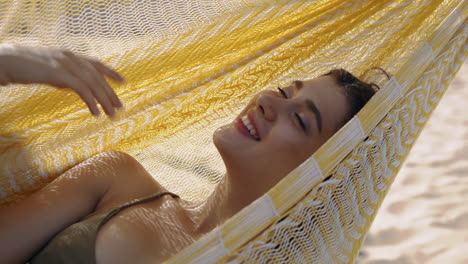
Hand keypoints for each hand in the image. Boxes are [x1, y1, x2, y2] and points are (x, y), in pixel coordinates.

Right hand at [0, 44, 124, 116]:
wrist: (5, 62)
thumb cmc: (24, 68)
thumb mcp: (49, 71)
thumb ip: (65, 77)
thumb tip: (76, 86)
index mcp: (69, 55)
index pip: (95, 63)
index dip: (110, 72)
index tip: (123, 81)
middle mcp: (70, 57)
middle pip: (97, 76)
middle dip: (110, 92)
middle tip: (120, 106)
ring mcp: (65, 64)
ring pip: (92, 83)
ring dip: (104, 100)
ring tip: (112, 114)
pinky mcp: (58, 73)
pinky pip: (81, 89)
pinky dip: (91, 101)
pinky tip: (96, 113)